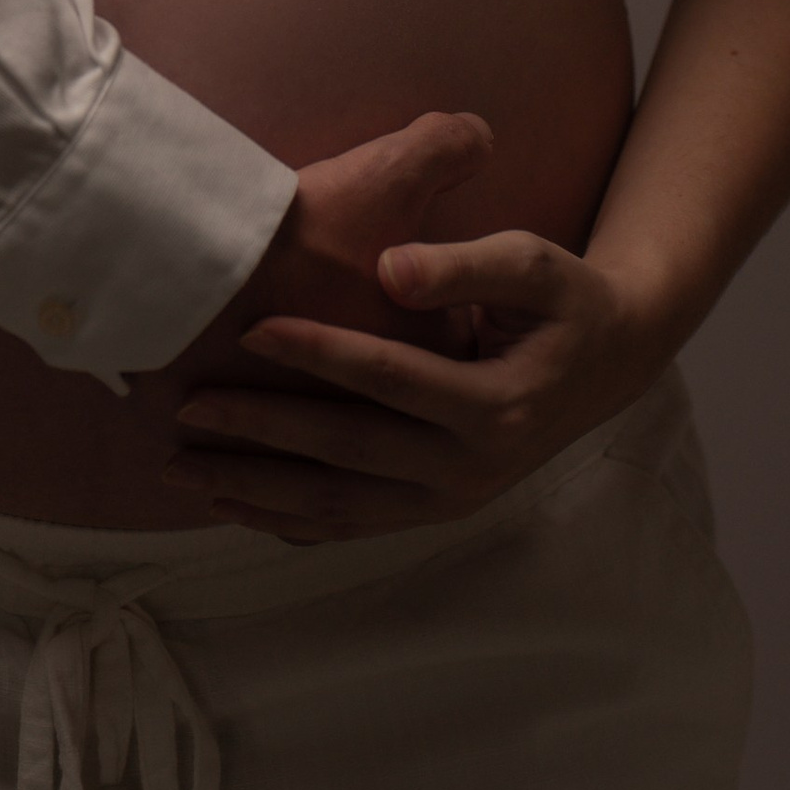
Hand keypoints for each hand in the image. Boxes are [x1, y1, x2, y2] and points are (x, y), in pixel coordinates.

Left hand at [170, 215, 670, 545]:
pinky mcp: (433, 511)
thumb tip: (391, 268)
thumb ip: (466, 265)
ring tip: (180, 469)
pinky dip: (288, 521)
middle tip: (187, 407)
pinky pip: (351, 526)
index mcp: (497, 405)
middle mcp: (472, 468)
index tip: (252, 328)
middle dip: (263, 430)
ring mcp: (451, 500)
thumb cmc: (563, 300)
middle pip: (350, 451)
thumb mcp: (535, 264)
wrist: (610, 363)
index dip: (320, 352)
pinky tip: (233, 505)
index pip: (391, 378)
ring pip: (340, 505)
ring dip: (257, 490)